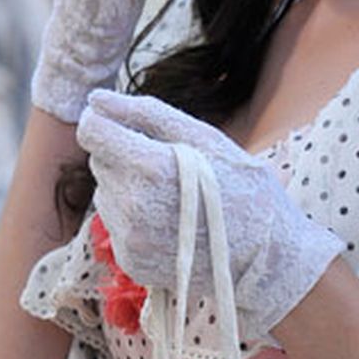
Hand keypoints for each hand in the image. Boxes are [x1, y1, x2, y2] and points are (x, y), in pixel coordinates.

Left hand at [76, 89, 344, 339]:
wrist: (265, 257)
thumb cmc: (241, 186)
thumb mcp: (204, 138)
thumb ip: (146, 114)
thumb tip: (95, 98)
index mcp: (151, 168)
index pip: (92, 132)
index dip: (103, 122)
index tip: (120, 124)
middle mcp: (133, 206)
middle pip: (99, 161)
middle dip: (124, 155)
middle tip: (167, 166)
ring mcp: (130, 239)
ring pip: (106, 192)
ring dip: (128, 187)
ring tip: (171, 196)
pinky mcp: (130, 261)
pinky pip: (115, 224)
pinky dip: (133, 217)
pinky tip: (168, 221)